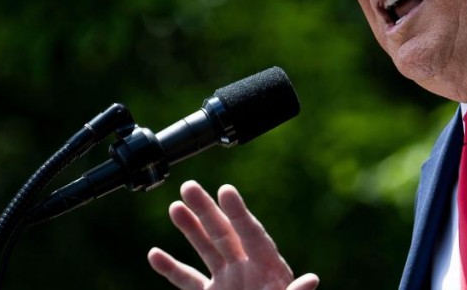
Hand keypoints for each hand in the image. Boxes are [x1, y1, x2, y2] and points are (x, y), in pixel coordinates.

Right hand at [147, 180, 319, 289]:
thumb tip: (311, 280)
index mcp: (269, 269)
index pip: (252, 234)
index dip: (239, 213)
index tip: (225, 190)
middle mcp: (247, 270)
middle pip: (224, 233)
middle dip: (207, 210)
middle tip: (189, 186)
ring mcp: (228, 282)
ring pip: (206, 250)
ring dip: (189, 229)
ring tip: (175, 207)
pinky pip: (188, 280)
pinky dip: (171, 268)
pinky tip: (155, 254)